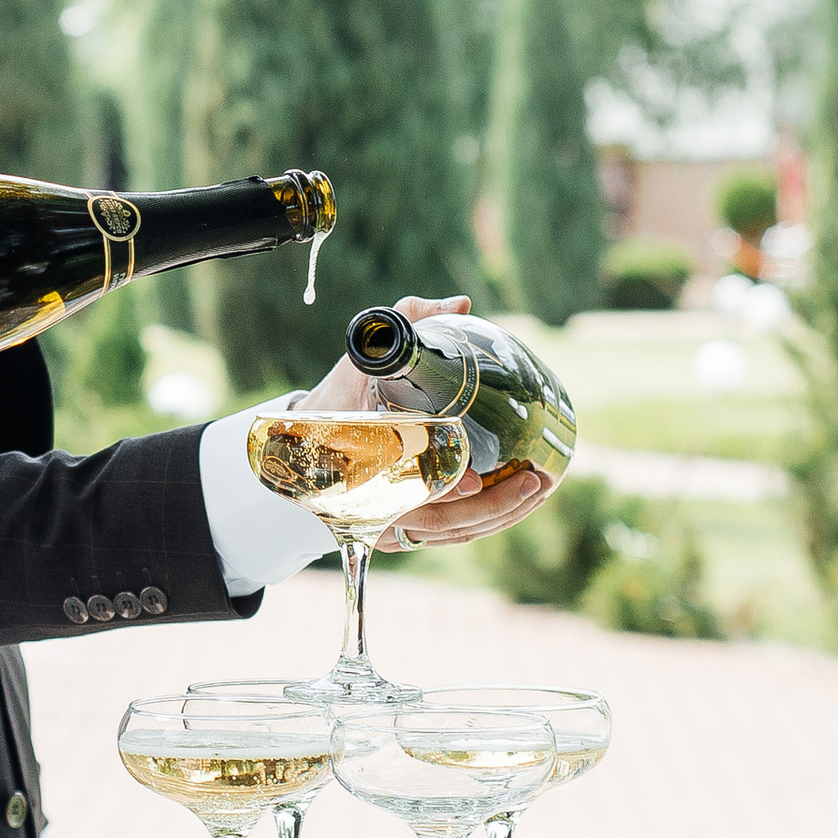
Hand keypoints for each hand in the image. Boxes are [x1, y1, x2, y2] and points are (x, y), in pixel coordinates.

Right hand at [297, 292, 550, 550]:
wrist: (301, 442)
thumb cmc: (335, 398)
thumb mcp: (362, 357)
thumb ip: (405, 322)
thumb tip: (459, 303)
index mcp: (358, 474)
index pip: (404, 494)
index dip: (442, 493)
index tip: (474, 481)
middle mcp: (373, 510)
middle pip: (442, 524)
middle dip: (492, 508)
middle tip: (532, 481)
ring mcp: (388, 525)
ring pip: (450, 534)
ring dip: (497, 518)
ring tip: (536, 489)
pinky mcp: (401, 530)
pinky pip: (449, 534)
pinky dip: (485, 522)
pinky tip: (517, 503)